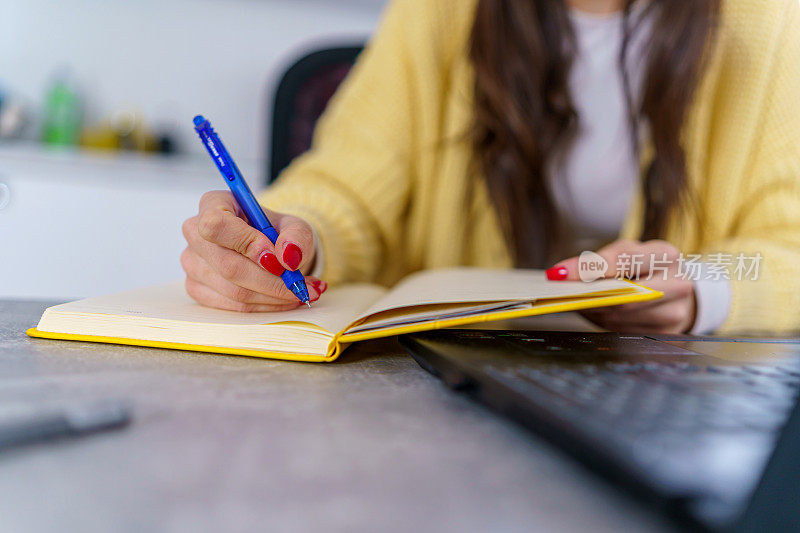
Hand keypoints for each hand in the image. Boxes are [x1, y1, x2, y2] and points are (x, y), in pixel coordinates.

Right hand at [181, 190, 325, 311]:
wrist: (268, 249)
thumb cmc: (275, 233)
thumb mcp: (294, 226)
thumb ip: (296, 236)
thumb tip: (287, 256)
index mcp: (213, 204)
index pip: (216, 225)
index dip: (247, 244)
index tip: (277, 258)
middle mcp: (194, 231)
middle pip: (227, 265)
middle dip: (271, 281)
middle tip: (302, 286)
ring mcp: (191, 262)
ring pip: (233, 290)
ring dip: (272, 296)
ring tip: (300, 291)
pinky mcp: (196, 287)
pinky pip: (232, 305)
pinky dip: (263, 306)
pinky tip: (284, 299)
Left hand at [548, 240, 695, 333]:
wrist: (677, 291)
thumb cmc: (646, 267)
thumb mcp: (627, 252)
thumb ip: (598, 261)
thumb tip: (561, 276)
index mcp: (666, 256)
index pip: (623, 261)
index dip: (589, 268)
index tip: (560, 273)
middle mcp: (678, 286)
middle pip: (622, 297)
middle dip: (587, 296)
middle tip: (559, 294)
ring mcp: (673, 314)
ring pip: (619, 318)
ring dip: (591, 311)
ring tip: (574, 302)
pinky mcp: (664, 336)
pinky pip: (622, 330)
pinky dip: (602, 321)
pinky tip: (592, 313)